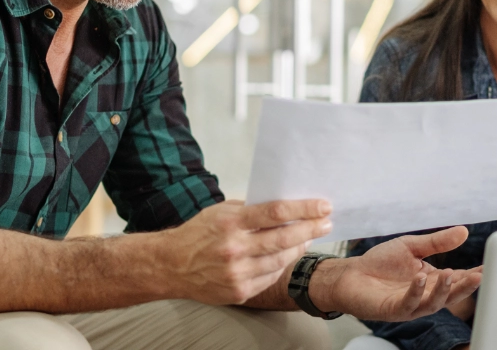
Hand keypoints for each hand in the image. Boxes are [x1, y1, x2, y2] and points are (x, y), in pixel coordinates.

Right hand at [158, 199, 331, 305]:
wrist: (171, 265)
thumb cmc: (198, 234)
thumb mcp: (221, 211)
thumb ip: (251, 209)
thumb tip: (284, 207)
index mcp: (231, 223)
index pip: (276, 212)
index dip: (304, 209)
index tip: (323, 206)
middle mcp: (235, 248)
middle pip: (284, 238)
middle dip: (311, 229)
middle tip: (325, 223)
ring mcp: (237, 273)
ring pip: (281, 260)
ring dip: (299, 247)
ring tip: (307, 238)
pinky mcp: (239, 291)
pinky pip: (270, 277)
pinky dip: (281, 265)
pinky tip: (286, 255)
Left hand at [311, 226, 481, 321]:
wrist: (350, 274)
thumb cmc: (380, 263)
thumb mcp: (412, 246)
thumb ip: (437, 242)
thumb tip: (464, 232)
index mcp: (432, 280)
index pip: (458, 278)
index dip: (474, 274)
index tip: (490, 266)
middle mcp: (425, 295)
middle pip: (452, 294)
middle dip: (466, 286)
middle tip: (480, 275)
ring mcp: (411, 304)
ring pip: (434, 303)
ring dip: (445, 290)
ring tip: (452, 274)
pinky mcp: (394, 309)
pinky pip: (410, 303)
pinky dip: (418, 291)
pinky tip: (422, 278)